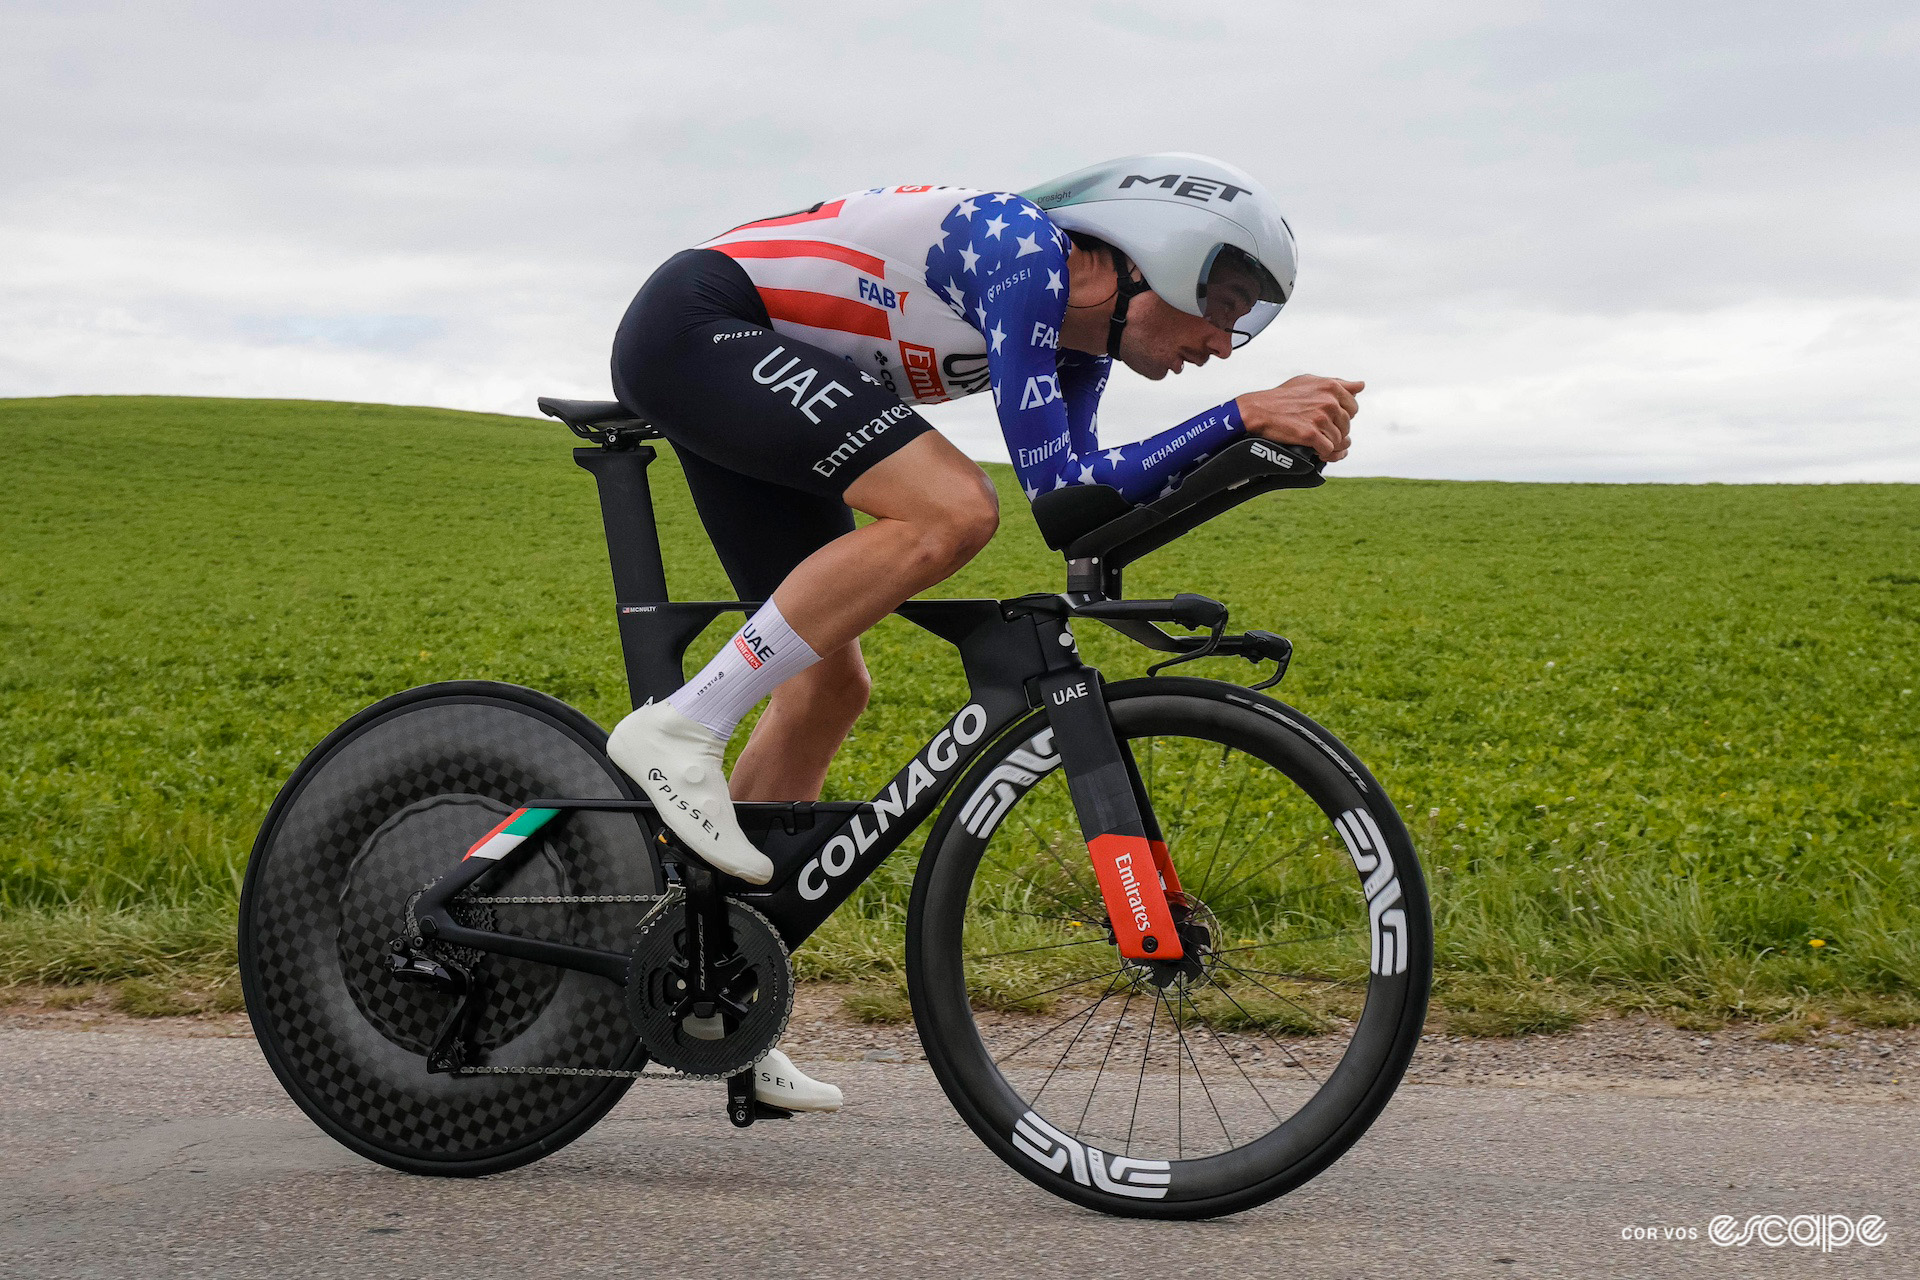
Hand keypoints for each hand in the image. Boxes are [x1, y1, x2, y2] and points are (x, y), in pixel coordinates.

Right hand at [1234, 376, 1364, 462]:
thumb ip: (1338, 383)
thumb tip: (1361, 385)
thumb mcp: (1310, 382)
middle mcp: (1329, 401)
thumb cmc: (1283, 397)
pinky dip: (1322, 452)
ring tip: (1314, 440)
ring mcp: (1320, 418)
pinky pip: (1328, 449)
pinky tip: (1312, 448)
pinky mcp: (1310, 434)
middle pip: (1347, 425)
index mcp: (1331, 387)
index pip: (1353, 407)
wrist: (1259, 410)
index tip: (1327, 418)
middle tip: (1319, 431)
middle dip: (1335, 431)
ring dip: (1328, 443)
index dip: (1341, 416)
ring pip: (1339, 439)